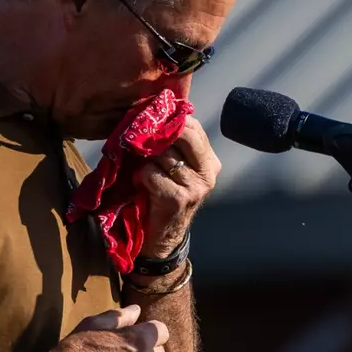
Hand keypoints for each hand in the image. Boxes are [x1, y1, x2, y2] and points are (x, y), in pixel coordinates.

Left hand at [134, 114, 219, 257]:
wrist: (161, 239)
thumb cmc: (162, 197)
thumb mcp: (174, 168)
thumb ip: (172, 144)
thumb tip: (154, 112)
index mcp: (210, 161)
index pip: (192, 126)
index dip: (169, 120)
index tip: (150, 122)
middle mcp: (208, 173)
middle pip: (183, 133)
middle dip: (158, 134)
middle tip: (142, 141)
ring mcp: (196, 186)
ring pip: (163, 153)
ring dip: (146, 160)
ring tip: (143, 172)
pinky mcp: (179, 198)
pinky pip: (152, 173)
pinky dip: (141, 177)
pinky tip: (142, 187)